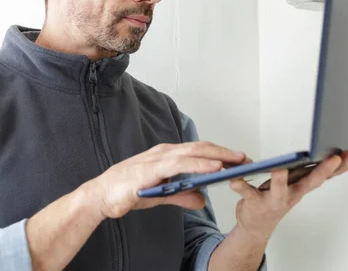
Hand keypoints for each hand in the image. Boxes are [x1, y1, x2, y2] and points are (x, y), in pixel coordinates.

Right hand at [84, 142, 245, 219]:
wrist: (101, 197)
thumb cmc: (128, 192)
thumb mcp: (161, 196)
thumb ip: (181, 195)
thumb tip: (201, 199)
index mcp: (167, 156)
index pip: (199, 151)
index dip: (220, 153)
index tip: (239, 159)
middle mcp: (165, 152)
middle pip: (201, 148)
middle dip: (225, 152)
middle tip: (246, 158)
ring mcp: (158, 157)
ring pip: (194, 152)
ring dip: (218, 155)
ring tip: (237, 161)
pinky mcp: (152, 168)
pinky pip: (181, 164)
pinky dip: (200, 164)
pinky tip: (214, 168)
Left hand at [229, 150, 347, 240]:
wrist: (255, 224)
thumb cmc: (275, 198)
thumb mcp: (295, 184)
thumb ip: (308, 171)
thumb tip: (325, 155)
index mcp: (300, 186)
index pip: (322, 174)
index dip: (337, 166)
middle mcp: (291, 194)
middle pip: (310, 182)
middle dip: (323, 171)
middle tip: (335, 158)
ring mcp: (274, 200)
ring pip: (279, 190)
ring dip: (279, 180)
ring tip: (281, 168)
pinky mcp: (254, 203)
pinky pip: (247, 193)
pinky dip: (241, 185)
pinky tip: (234, 179)